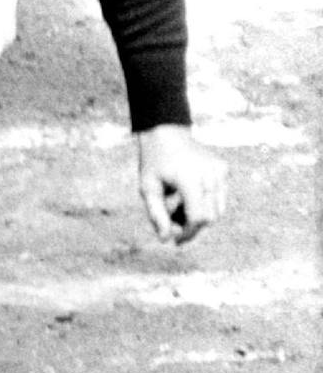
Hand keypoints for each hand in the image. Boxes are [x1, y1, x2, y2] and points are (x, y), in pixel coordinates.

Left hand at [136, 124, 226, 243]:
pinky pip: (220, 196)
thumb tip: (165, 240)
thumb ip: (156, 215)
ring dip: (200, 216)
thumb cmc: (153, 162)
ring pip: (218, 209)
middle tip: (174, 223)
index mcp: (190, 178)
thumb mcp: (148, 189)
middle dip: (193, 226)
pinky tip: (186, 196)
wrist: (166, 132)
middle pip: (210, 216)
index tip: (175, 240)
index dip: (188, 233)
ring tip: (178, 207)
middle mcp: (210, 174)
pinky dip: (206, 203)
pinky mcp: (224, 168)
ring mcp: (220, 170)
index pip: (198, 217)